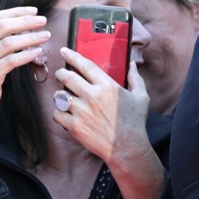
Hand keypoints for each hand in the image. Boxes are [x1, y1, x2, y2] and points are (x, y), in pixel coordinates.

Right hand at [0, 8, 48, 120]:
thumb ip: (2, 41)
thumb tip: (27, 28)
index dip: (17, 12)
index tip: (34, 11)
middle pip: (3, 26)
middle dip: (26, 22)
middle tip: (43, 21)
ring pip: (9, 43)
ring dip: (30, 37)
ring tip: (46, 36)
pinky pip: (11, 61)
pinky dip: (27, 55)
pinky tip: (38, 52)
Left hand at [53, 48, 150, 164]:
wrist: (127, 147)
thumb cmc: (135, 122)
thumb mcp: (141, 97)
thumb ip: (135, 78)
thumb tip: (132, 64)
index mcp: (107, 86)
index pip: (85, 65)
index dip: (72, 56)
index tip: (64, 51)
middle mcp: (92, 96)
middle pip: (67, 77)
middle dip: (61, 74)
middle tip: (62, 75)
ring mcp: (81, 111)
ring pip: (59, 96)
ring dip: (60, 95)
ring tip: (65, 98)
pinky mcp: (74, 125)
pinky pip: (57, 114)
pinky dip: (59, 113)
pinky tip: (66, 115)